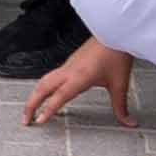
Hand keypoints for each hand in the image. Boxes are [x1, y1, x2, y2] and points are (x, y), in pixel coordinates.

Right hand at [20, 39, 138, 129]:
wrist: (116, 32)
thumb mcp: (120, 85)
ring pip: (44, 80)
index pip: (59, 96)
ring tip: (32, 109)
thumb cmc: (116, 54)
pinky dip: (43, 87)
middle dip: (31, 104)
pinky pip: (50, 76)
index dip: (48, 110)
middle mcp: (69, 71)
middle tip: (26, 120)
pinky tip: (47, 94)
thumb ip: (121, 107)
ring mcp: (68, 65)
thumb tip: (129, 122)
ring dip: (35, 95)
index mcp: (79, 77)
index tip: (39, 121)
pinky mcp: (70, 62)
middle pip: (42, 88)